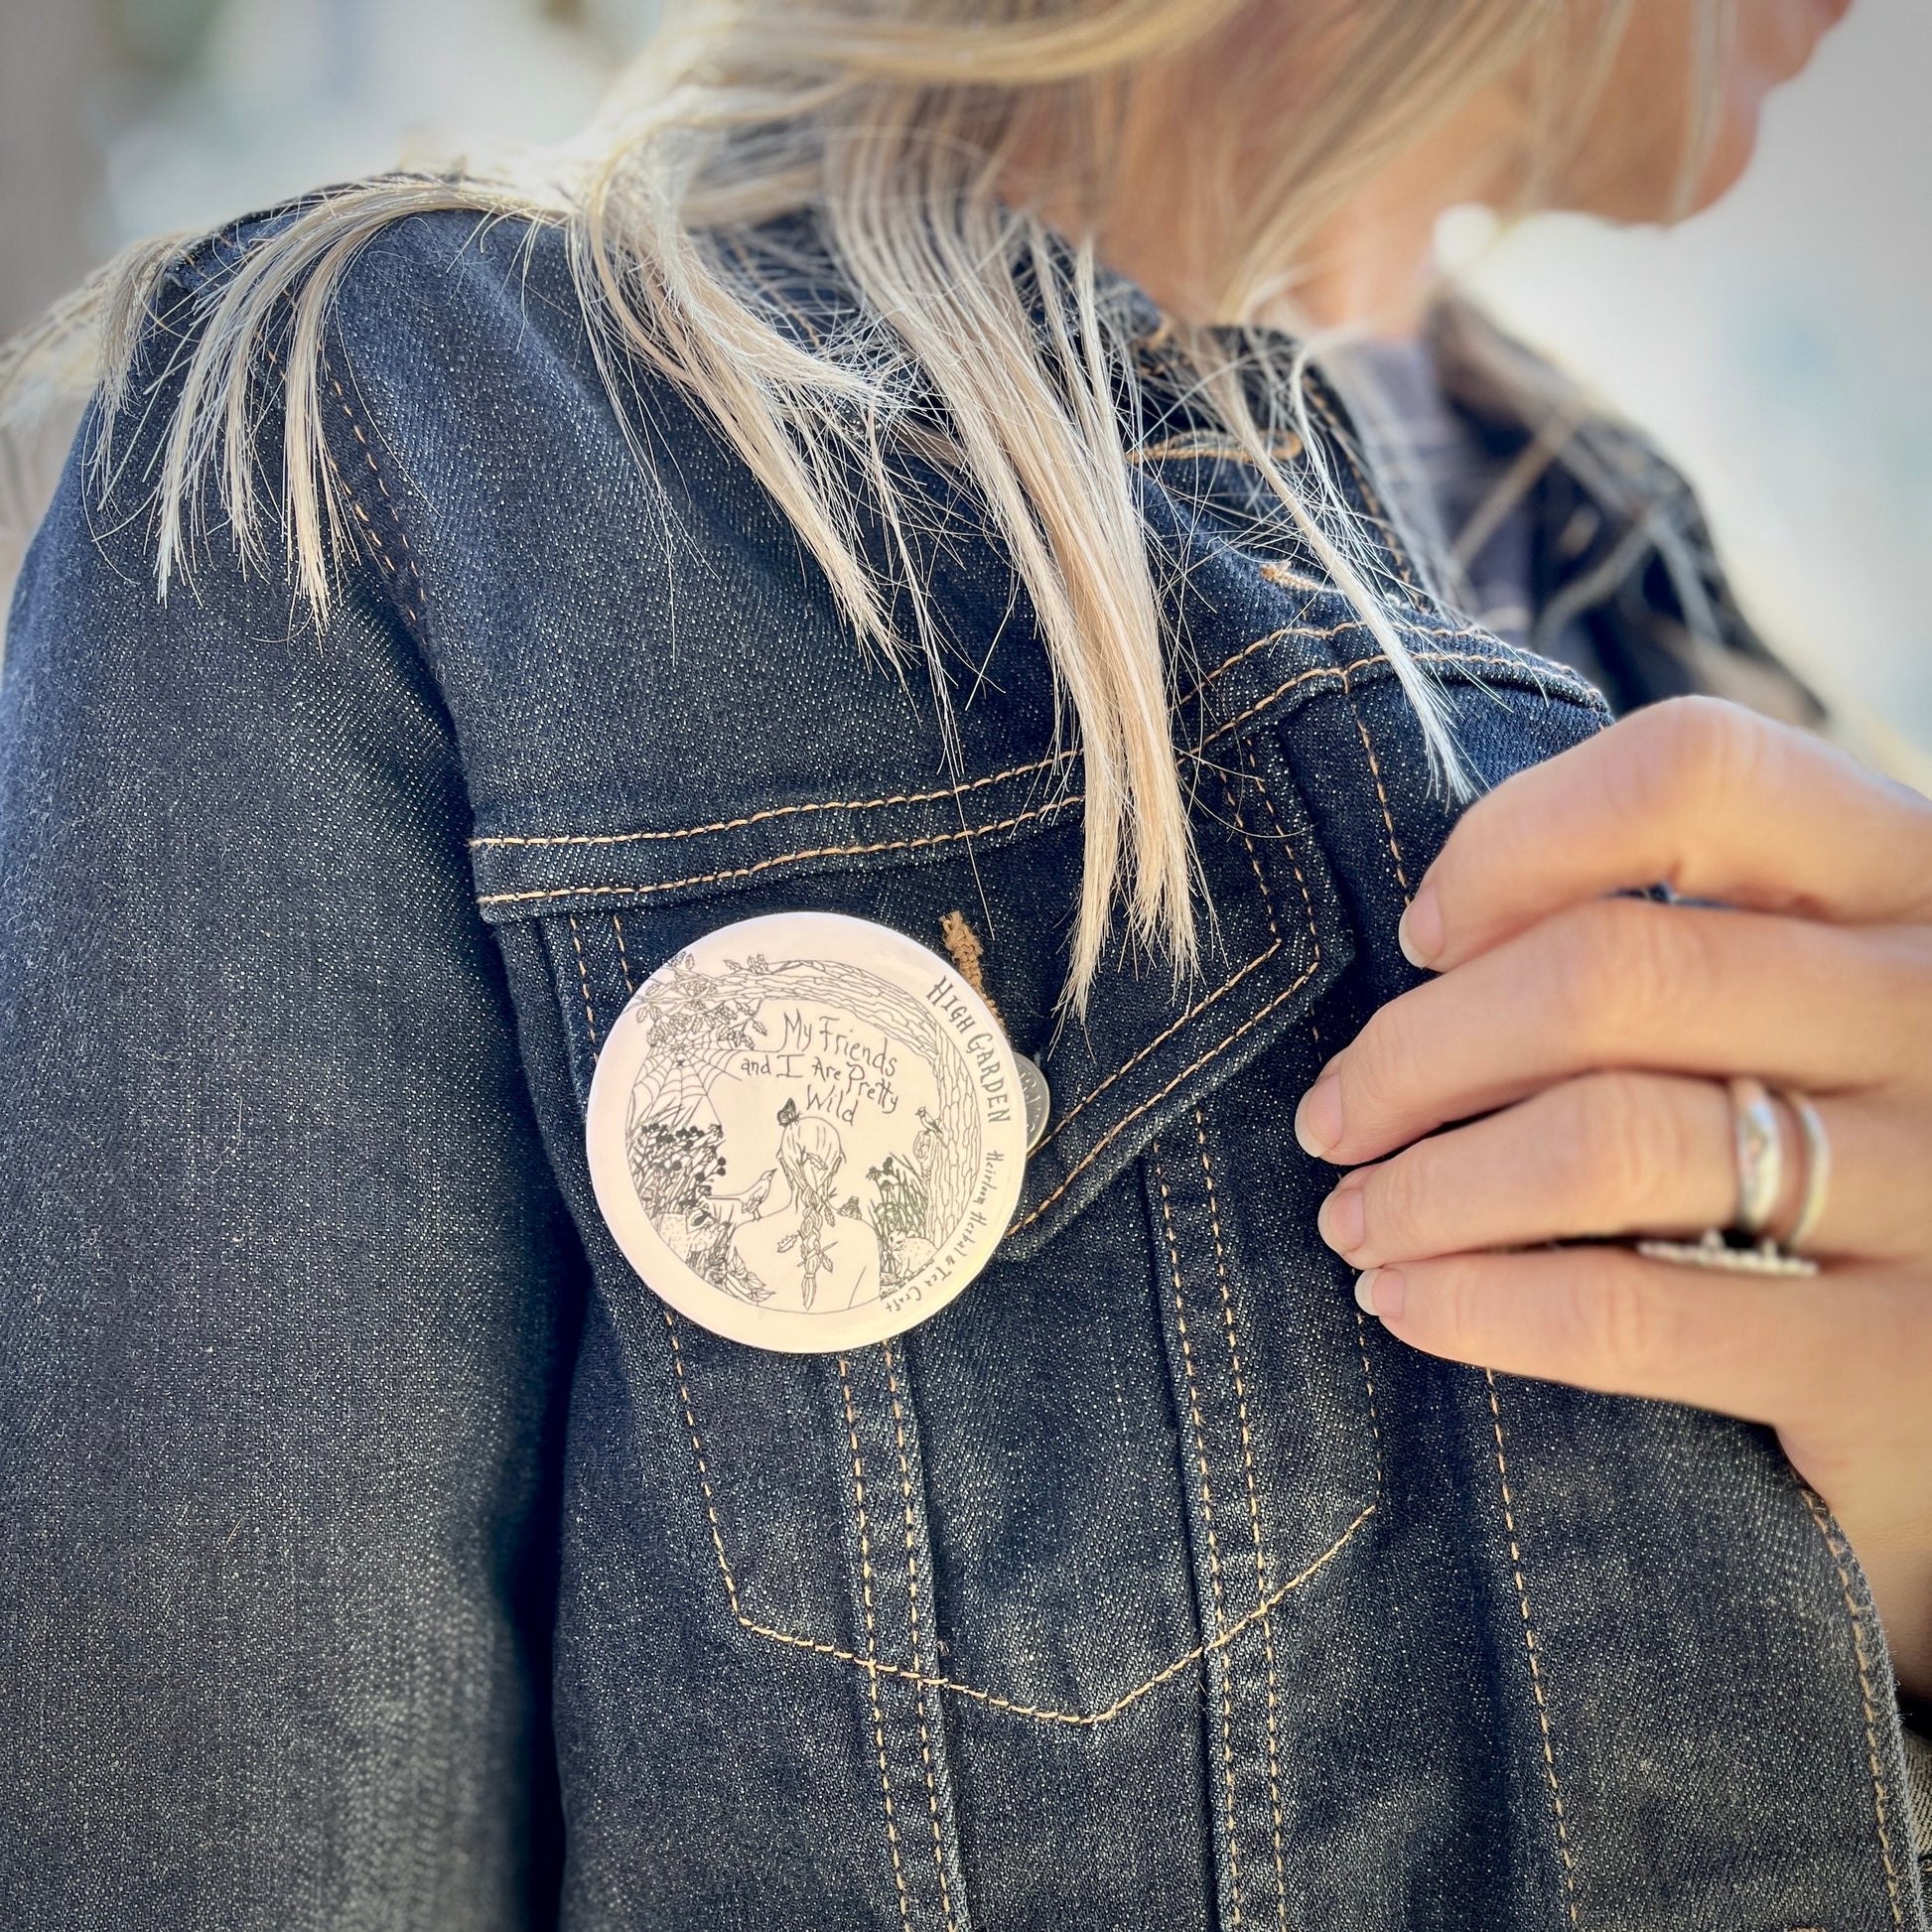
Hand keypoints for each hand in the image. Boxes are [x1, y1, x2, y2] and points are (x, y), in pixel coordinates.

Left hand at [1295, 697, 1931, 1693]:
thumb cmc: (1838, 1142)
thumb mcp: (1803, 996)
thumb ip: (1678, 935)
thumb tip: (1437, 947)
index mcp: (1908, 879)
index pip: (1694, 774)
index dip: (1515, 843)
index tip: (1425, 936)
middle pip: (1608, 972)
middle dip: (1416, 1053)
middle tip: (1335, 1118)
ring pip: (1604, 1141)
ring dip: (1426, 1187)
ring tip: (1355, 1219)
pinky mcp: (1891, 1357)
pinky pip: (1630, 1315)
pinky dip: (1477, 1303)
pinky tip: (1405, 1302)